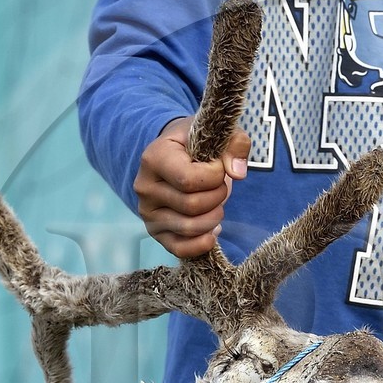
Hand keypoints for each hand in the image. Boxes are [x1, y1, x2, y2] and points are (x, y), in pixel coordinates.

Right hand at [133, 117, 249, 259]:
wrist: (175, 154)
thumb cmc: (196, 144)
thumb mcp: (216, 133)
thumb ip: (234, 143)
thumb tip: (237, 173)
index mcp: (154, 157)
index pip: (189, 179)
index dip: (215, 176)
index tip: (219, 166)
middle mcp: (145, 187)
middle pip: (192, 205)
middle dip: (218, 197)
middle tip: (220, 186)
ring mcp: (147, 212)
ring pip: (189, 228)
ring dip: (214, 218)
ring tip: (217, 204)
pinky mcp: (155, 232)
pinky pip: (179, 249)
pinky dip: (202, 243)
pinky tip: (213, 230)